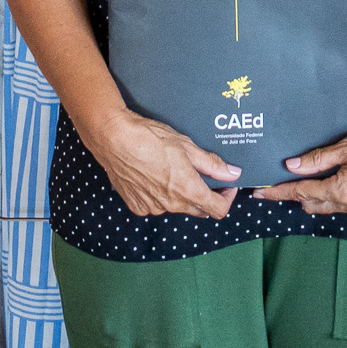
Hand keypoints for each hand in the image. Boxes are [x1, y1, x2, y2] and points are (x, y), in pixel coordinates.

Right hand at [82, 107, 240, 218]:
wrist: (113, 138)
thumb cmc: (149, 137)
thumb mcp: (186, 146)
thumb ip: (212, 164)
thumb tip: (233, 173)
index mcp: (188, 190)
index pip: (218, 210)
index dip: (227, 198)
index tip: (226, 186)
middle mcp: (171, 205)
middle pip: (199, 209)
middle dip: (205, 196)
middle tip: (203, 176)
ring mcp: (153, 208)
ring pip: (176, 207)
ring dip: (180, 195)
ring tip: (171, 170)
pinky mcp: (137, 206)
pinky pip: (156, 206)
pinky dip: (160, 196)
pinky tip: (153, 176)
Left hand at [253, 120, 346, 214]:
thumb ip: (318, 159)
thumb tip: (292, 166)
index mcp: (340, 190)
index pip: (300, 192)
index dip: (278, 191)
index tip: (260, 192)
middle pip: (310, 204)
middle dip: (292, 195)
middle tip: (277, 183)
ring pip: (325, 206)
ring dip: (310, 196)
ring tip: (300, 180)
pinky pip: (339, 205)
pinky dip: (327, 196)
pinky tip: (325, 182)